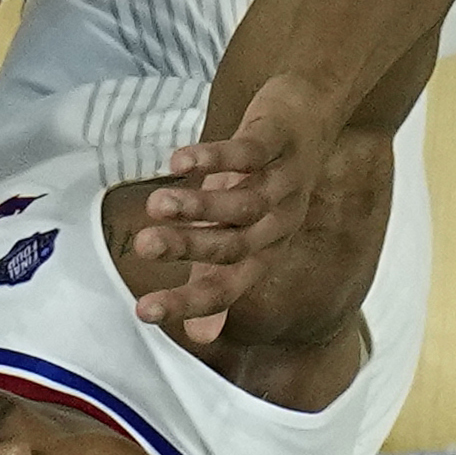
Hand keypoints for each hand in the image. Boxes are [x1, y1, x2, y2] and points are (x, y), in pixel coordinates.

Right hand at [127, 73, 343, 340]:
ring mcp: (280, 182)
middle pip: (232, 245)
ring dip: (198, 206)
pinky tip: (179, 159)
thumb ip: (217, 278)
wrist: (313, 115)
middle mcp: (276, 224)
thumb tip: (199, 339)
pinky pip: (247, 154)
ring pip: (239, 203)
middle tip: (142, 247)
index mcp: (264, 250)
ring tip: (155, 205)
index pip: (228, 286)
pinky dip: (214, 157)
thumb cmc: (262, 178)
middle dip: (187, 248)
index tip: (142, 313)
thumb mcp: (239, 230)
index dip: (189, 302)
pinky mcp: (276, 141)